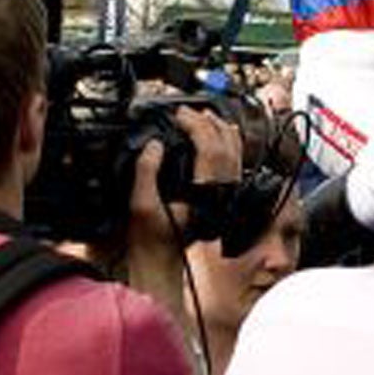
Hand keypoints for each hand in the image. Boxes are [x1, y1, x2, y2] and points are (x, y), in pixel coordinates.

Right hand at [126, 108, 243, 250]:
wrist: (161, 262)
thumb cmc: (151, 239)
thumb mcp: (139, 205)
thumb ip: (146, 172)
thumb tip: (155, 145)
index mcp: (204, 195)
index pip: (209, 149)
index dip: (195, 126)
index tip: (179, 115)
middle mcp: (220, 195)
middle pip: (225, 148)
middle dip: (208, 123)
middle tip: (188, 112)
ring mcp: (224, 198)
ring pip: (234, 156)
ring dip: (221, 131)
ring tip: (205, 116)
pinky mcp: (222, 200)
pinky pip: (233, 166)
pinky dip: (228, 146)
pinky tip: (221, 136)